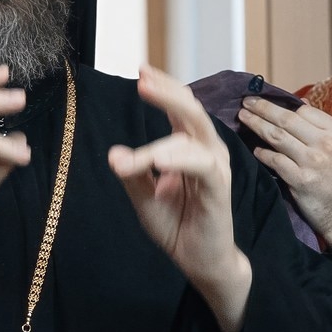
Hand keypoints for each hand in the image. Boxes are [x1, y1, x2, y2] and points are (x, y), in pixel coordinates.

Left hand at [110, 65, 251, 331]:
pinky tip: (158, 158)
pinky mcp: (218, 188)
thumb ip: (132, 173)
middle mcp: (207, 151)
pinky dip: (178, 158)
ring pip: (194, 133)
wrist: (201, 261)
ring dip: (167, 118)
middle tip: (143, 78)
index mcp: (191, 148)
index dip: (163, 88)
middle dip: (167, 92)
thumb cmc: (178, 225)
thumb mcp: (144, 197)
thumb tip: (113, 153)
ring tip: (143, 104)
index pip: (179, 109)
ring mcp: (215, 168)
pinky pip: (200, 165)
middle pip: (191, 111)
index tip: (142, 70)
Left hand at [236, 97, 331, 248]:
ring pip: (277, 137)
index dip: (282, 105)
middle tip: (246, 102)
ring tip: (243, 118)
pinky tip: (255, 150)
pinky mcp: (300, 180)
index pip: (304, 111)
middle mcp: (326, 144)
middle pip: (287, 120)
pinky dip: (263, 154)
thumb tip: (300, 103)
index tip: (264, 101)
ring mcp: (312, 162)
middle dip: (263, 109)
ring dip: (257, 125)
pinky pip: (275, 161)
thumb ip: (321, 126)